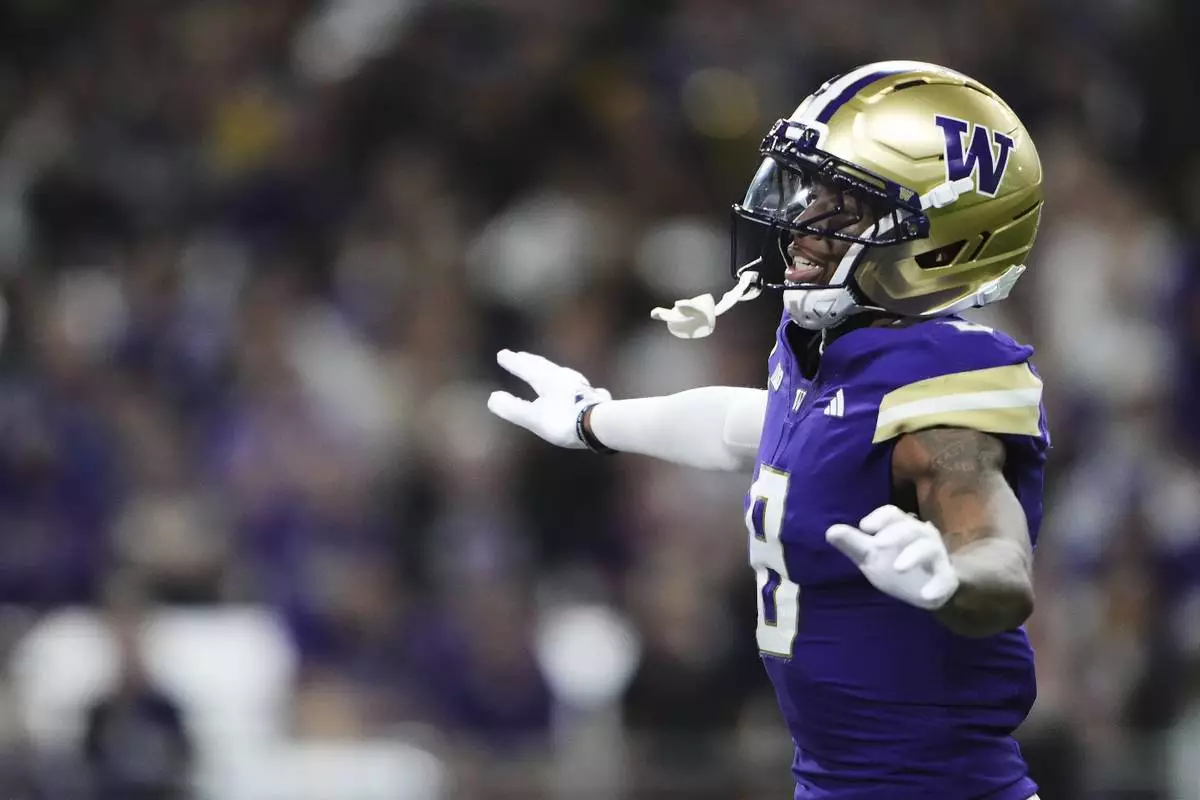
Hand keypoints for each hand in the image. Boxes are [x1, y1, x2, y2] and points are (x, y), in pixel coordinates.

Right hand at [487, 349, 610, 448]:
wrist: (601, 425)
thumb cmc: (564, 421)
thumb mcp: (533, 417)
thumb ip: (512, 408)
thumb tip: (492, 398)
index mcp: (547, 380)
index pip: (526, 368)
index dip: (513, 362)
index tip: (502, 354)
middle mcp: (565, 378)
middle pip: (545, 366)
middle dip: (531, 361)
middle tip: (521, 355)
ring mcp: (582, 387)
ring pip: (565, 374)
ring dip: (554, 371)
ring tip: (551, 370)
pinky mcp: (596, 398)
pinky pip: (584, 388)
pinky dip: (577, 386)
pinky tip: (588, 389)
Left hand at [825, 505, 959, 609]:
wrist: (927, 589)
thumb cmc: (895, 563)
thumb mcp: (870, 555)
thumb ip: (853, 543)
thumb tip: (830, 531)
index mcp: (902, 527)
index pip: (892, 514)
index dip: (880, 517)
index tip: (864, 527)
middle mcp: (921, 537)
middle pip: (911, 528)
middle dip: (896, 533)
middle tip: (878, 544)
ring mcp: (936, 557)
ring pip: (929, 549)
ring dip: (913, 555)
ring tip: (898, 567)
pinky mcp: (946, 579)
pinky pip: (946, 580)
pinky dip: (937, 587)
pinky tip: (926, 596)